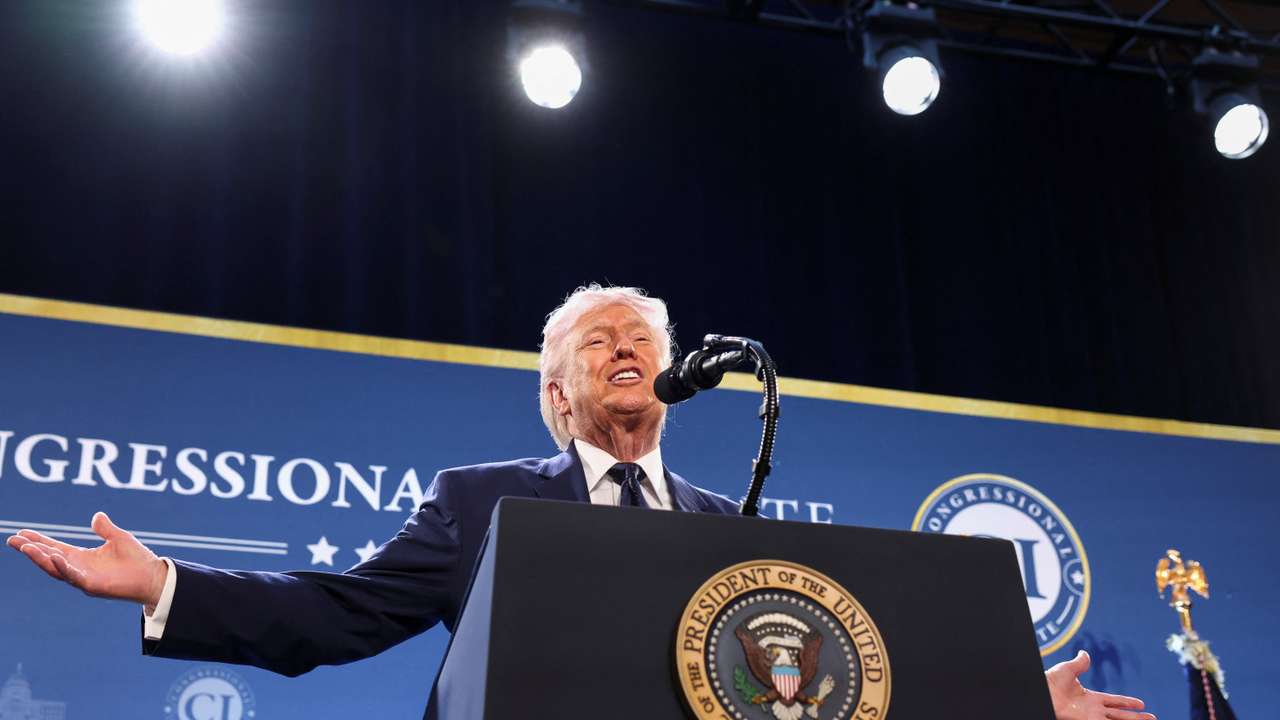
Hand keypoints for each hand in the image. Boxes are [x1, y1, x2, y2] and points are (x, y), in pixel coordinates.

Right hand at [5, 512, 167, 608]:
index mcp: (82, 557)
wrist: (153, 576)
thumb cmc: (137, 559)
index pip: (54, 548)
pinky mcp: (93, 586)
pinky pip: (74, 577)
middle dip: (30, 550)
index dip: (38, 541)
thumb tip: (96, 516)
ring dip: (40, 558)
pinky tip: (53, 557)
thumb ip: (105, 528)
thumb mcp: (118, 538)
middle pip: (48, 558)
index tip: (21, 533)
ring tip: (25, 547)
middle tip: (11, 539)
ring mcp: (84, 578)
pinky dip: (63, 567)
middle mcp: (79, 568)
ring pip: (56, 569)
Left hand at [1046, 651, 1154, 719]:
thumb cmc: (1049, 682)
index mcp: (1090, 698)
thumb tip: (1085, 654)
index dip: (1127, 703)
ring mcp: (1090, 718)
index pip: (1114, 702)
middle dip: (1136, 718)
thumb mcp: (1067, 669)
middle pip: (1120, 716)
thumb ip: (1079, 664)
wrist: (1042, 690)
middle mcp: (1093, 710)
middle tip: (1153, 719)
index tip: (1142, 704)